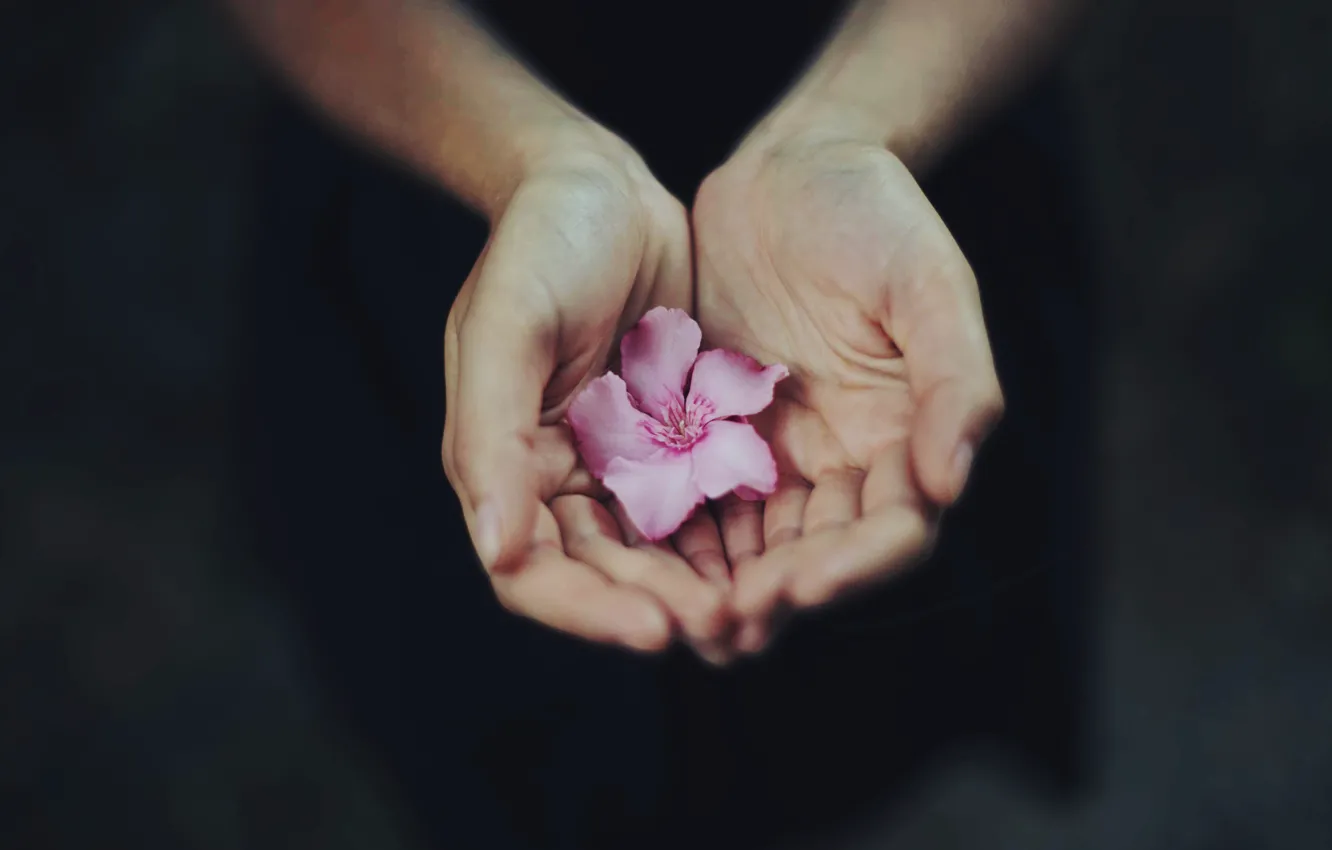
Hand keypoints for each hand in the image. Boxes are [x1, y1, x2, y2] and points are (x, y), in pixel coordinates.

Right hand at [443, 131, 726, 653]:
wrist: (601, 184)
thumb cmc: (539, 243)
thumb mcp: (506, 324)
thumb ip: (492, 435)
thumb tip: (496, 548)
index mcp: (505, 463)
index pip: (532, 570)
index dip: (588, 610)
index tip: (654, 629)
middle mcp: (559, 476)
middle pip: (603, 573)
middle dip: (658, 605)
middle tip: (723, 627)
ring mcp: (619, 461)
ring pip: (658, 552)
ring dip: (700, 587)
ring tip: (754, 609)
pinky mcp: (672, 440)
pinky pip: (700, 504)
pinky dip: (729, 538)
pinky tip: (772, 555)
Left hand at [693, 127, 1004, 652]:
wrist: (794, 167)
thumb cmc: (876, 215)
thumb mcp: (930, 283)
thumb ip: (955, 380)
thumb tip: (950, 483)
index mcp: (909, 437)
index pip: (892, 529)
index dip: (853, 567)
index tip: (802, 586)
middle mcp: (847, 460)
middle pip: (821, 553)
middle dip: (779, 593)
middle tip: (727, 622)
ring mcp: (782, 451)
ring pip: (758, 543)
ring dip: (726, 586)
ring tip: (684, 618)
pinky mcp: (720, 433)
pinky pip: (702, 499)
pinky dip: (683, 537)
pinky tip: (645, 562)